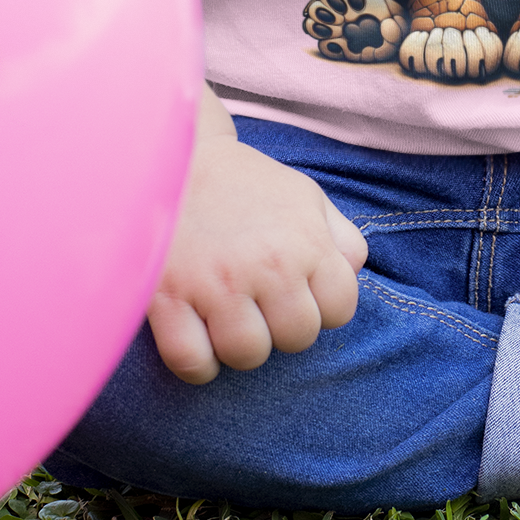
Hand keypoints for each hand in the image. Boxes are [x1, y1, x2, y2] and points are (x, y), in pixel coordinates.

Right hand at [148, 100, 366, 382]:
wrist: (172, 156)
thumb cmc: (244, 184)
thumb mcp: (304, 196)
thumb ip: (340, 238)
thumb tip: (352, 276)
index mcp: (305, 241)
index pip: (340, 310)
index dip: (322, 307)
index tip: (297, 293)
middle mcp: (267, 265)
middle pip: (298, 338)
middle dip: (282, 327)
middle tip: (260, 304)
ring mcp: (216, 284)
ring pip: (248, 355)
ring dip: (240, 345)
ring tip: (228, 318)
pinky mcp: (167, 297)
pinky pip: (192, 362)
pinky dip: (197, 362)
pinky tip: (197, 337)